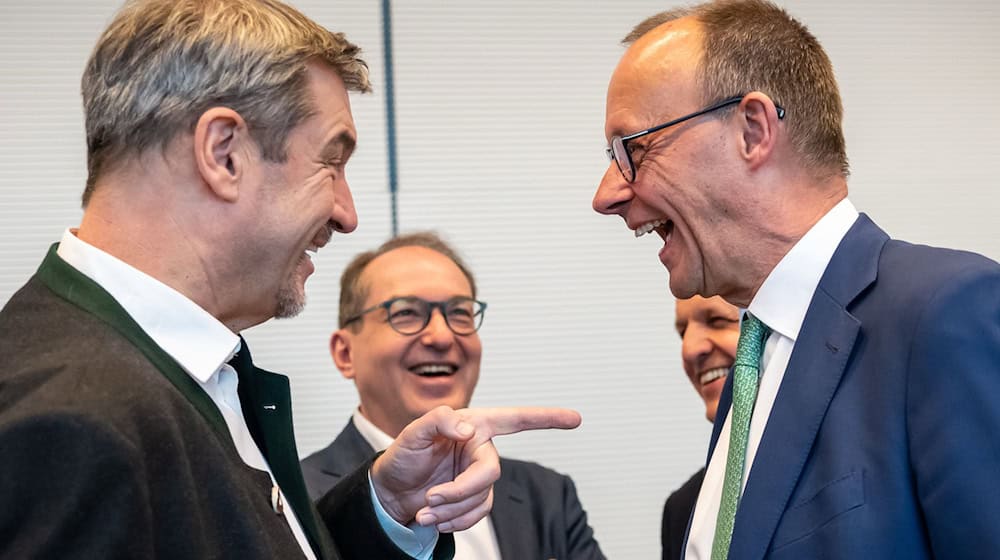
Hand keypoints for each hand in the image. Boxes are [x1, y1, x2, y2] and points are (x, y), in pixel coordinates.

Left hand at [370, 405, 580, 531]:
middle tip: (431, 498)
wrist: (390, 492)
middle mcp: (481, 448)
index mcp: (474, 424)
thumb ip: (438, 420)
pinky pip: (477, 514)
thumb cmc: (401, 456)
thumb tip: (466, 429)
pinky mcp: (475, 499)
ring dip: (451, 509)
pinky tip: (434, 518)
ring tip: (424, 509)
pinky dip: (454, 521)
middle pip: (489, 472)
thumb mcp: (411, 433)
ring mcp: (479, 475)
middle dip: (460, 490)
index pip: (516, 419)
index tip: (575, 419)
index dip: (546, 418)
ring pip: (481, 498)